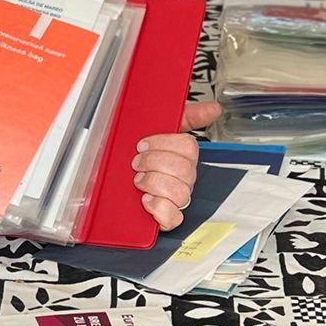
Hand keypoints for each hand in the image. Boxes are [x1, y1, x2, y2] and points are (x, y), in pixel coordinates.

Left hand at [133, 99, 222, 230]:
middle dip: (154, 163)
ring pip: (182, 193)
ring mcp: (176, 198)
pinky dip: (159, 209)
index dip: (163, 144)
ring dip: (154, 184)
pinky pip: (174, 218)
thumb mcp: (157, 128)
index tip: (142, 144)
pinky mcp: (166, 217)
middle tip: (137, 163)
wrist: (112, 183)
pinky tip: (147, 200)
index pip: (189, 147)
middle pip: (185, 169)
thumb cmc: (138, 155)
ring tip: (139, 181)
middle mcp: (182, 177)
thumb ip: (186, 115)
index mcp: (182, 156)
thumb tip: (213, 108)